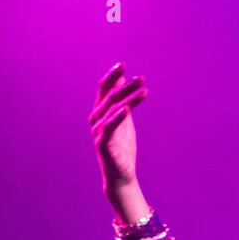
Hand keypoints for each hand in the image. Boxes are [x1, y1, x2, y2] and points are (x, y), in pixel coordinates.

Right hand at [89, 61, 147, 190]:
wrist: (121, 175)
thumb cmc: (122, 148)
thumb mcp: (123, 120)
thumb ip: (122, 101)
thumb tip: (121, 81)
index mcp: (100, 111)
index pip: (104, 89)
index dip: (112, 76)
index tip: (123, 64)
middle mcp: (96, 119)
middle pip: (110, 96)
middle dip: (125, 85)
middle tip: (141, 78)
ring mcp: (98, 131)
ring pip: (112, 109)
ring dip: (128, 98)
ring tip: (143, 91)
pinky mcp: (102, 144)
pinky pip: (109, 127)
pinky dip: (117, 117)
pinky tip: (127, 109)